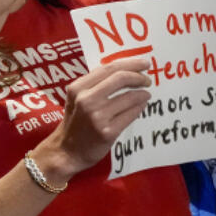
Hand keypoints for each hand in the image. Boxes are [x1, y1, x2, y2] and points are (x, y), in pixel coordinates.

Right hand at [42, 57, 150, 175]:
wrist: (67, 151)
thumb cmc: (75, 122)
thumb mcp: (76, 99)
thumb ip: (94, 84)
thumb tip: (123, 70)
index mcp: (77, 88)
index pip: (108, 68)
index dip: (129, 63)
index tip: (143, 63)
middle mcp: (86, 100)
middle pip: (120, 78)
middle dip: (138, 76)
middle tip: (147, 79)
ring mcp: (97, 116)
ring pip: (129, 97)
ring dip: (142, 94)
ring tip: (146, 94)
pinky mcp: (108, 132)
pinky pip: (131, 114)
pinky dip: (140, 107)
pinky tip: (141, 106)